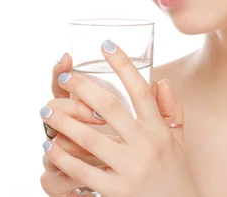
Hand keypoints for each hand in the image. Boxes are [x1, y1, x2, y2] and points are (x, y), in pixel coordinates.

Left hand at [40, 41, 199, 196]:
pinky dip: (63, 158)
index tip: (106, 45)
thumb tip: (160, 82)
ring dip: (64, 121)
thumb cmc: (176, 177)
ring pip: (89, 138)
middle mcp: (146, 146)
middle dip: (83, 88)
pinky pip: (82, 171)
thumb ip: (172, 111)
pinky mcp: (116, 192)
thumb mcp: (179, 142)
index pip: (140, 90)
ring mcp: (131, 169)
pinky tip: (50, 148)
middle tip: (64, 78)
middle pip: (109, 107)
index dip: (123, 65)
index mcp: (159, 130)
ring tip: (47, 111)